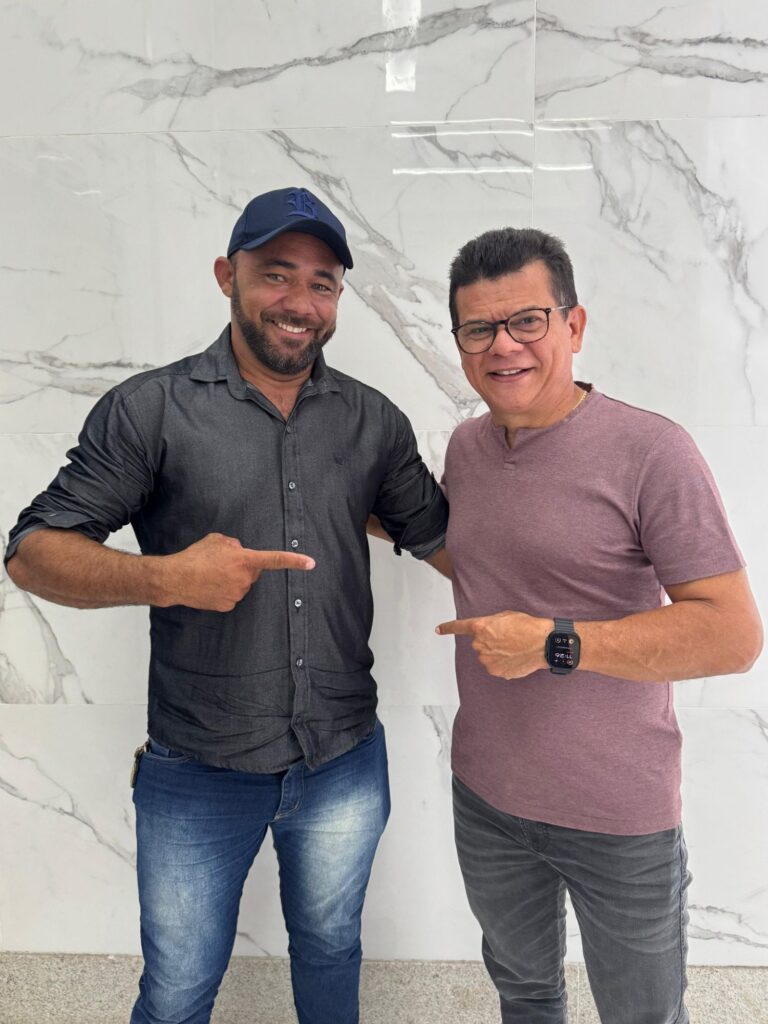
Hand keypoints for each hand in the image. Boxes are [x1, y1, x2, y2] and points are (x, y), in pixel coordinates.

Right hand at [159, 533, 314, 610]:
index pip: (275, 560)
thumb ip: (235, 544)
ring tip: (211, 574)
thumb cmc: (196, 556)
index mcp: (245, 560)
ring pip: (242, 584)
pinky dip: (223, 591)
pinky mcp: (228, 606)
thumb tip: (240, 552)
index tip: (311, 563)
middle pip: (253, 572)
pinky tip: (209, 586)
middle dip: (243, 567)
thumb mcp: (218, 540)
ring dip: (232, 579)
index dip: (294, 560)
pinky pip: (232, 596)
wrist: (176, 579)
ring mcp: (238, 594)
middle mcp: (245, 579)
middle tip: (222, 563)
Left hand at [436, 610, 549, 678]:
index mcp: (481, 627)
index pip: (459, 627)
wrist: (542, 643)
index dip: (448, 628)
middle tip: (508, 638)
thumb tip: (488, 634)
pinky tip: (516, 658)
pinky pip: (495, 666)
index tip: (438, 629)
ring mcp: (487, 660)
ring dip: (496, 653)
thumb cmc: (527, 626)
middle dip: (489, 641)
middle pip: (479, 643)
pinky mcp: (496, 671)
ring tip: (514, 648)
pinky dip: (503, 664)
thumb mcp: (506, 616)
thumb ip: (490, 624)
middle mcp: (480, 644)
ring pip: (487, 656)